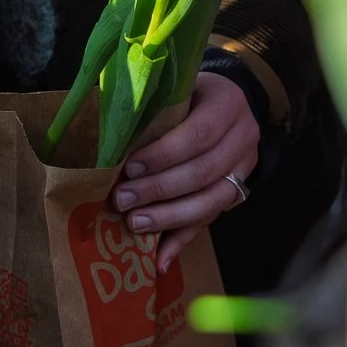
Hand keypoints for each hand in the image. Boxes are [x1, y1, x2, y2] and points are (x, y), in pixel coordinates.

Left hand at [111, 70, 260, 272]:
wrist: (229, 102)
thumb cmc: (189, 92)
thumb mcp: (175, 86)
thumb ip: (150, 104)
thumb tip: (101, 128)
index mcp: (227, 104)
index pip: (198, 134)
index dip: (164, 154)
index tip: (129, 167)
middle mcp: (243, 137)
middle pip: (204, 172)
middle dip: (160, 190)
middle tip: (121, 200)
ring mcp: (244, 168)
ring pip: (212, 202)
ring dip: (170, 218)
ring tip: (134, 225)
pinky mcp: (236, 192)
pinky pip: (210, 220)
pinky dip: (182, 241)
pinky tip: (160, 260)